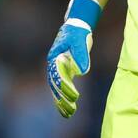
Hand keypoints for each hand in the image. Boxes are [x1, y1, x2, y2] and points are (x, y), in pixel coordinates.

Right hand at [46, 0, 101, 117]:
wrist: (77, 24)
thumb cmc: (78, 32)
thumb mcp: (81, 42)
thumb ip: (82, 56)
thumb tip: (83, 71)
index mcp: (55, 57)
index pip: (58, 76)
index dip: (65, 87)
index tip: (74, 97)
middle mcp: (54, 63)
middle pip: (55, 84)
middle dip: (61, 98)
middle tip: (70, 111)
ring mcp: (59, 66)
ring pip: (57, 86)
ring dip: (62, 100)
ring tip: (68, 114)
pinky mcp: (65, 68)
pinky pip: (63, 84)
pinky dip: (65, 95)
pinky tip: (69, 106)